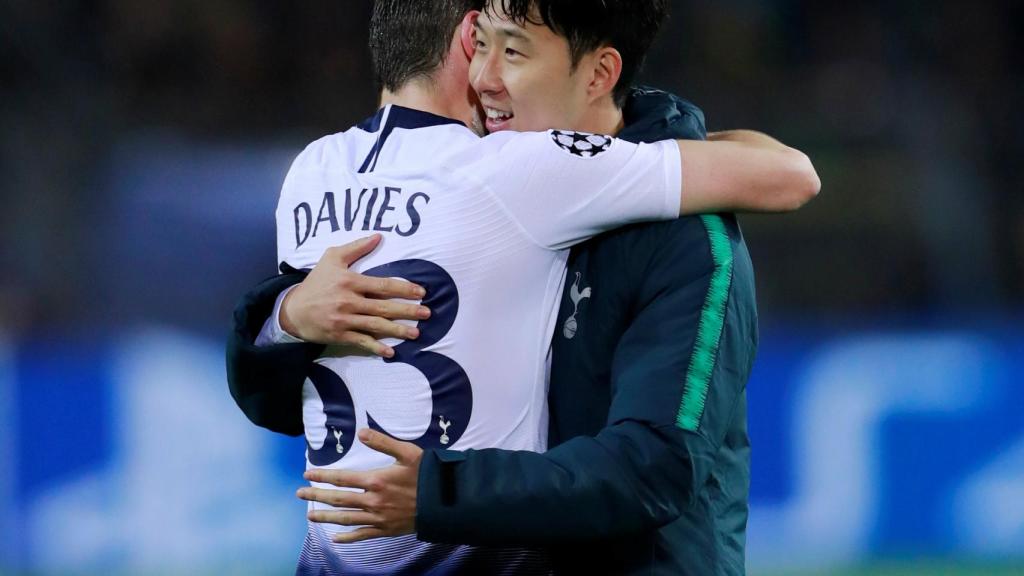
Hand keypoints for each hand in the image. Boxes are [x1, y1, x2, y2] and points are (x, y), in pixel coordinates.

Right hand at [280, 234, 430, 356]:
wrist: (293, 309)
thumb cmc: (316, 282)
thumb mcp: (332, 258)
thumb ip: (356, 247)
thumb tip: (379, 236)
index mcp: (350, 281)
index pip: (382, 285)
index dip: (403, 289)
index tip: (421, 292)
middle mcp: (349, 301)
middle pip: (383, 307)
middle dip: (407, 311)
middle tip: (427, 313)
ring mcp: (344, 320)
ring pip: (376, 326)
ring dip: (397, 330)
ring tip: (416, 333)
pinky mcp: (339, 335)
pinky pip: (361, 341)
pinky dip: (376, 348)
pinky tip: (390, 352)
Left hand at [297, 429, 422, 542]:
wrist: (445, 502)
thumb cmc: (427, 474)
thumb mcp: (407, 452)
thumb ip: (382, 442)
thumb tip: (361, 432)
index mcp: (375, 480)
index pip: (341, 478)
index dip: (323, 476)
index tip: (307, 475)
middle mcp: (372, 501)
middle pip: (338, 499)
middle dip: (317, 496)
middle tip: (300, 494)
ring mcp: (378, 518)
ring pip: (345, 518)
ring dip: (326, 517)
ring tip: (310, 515)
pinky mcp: (386, 530)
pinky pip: (362, 535)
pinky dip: (348, 538)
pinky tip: (335, 538)